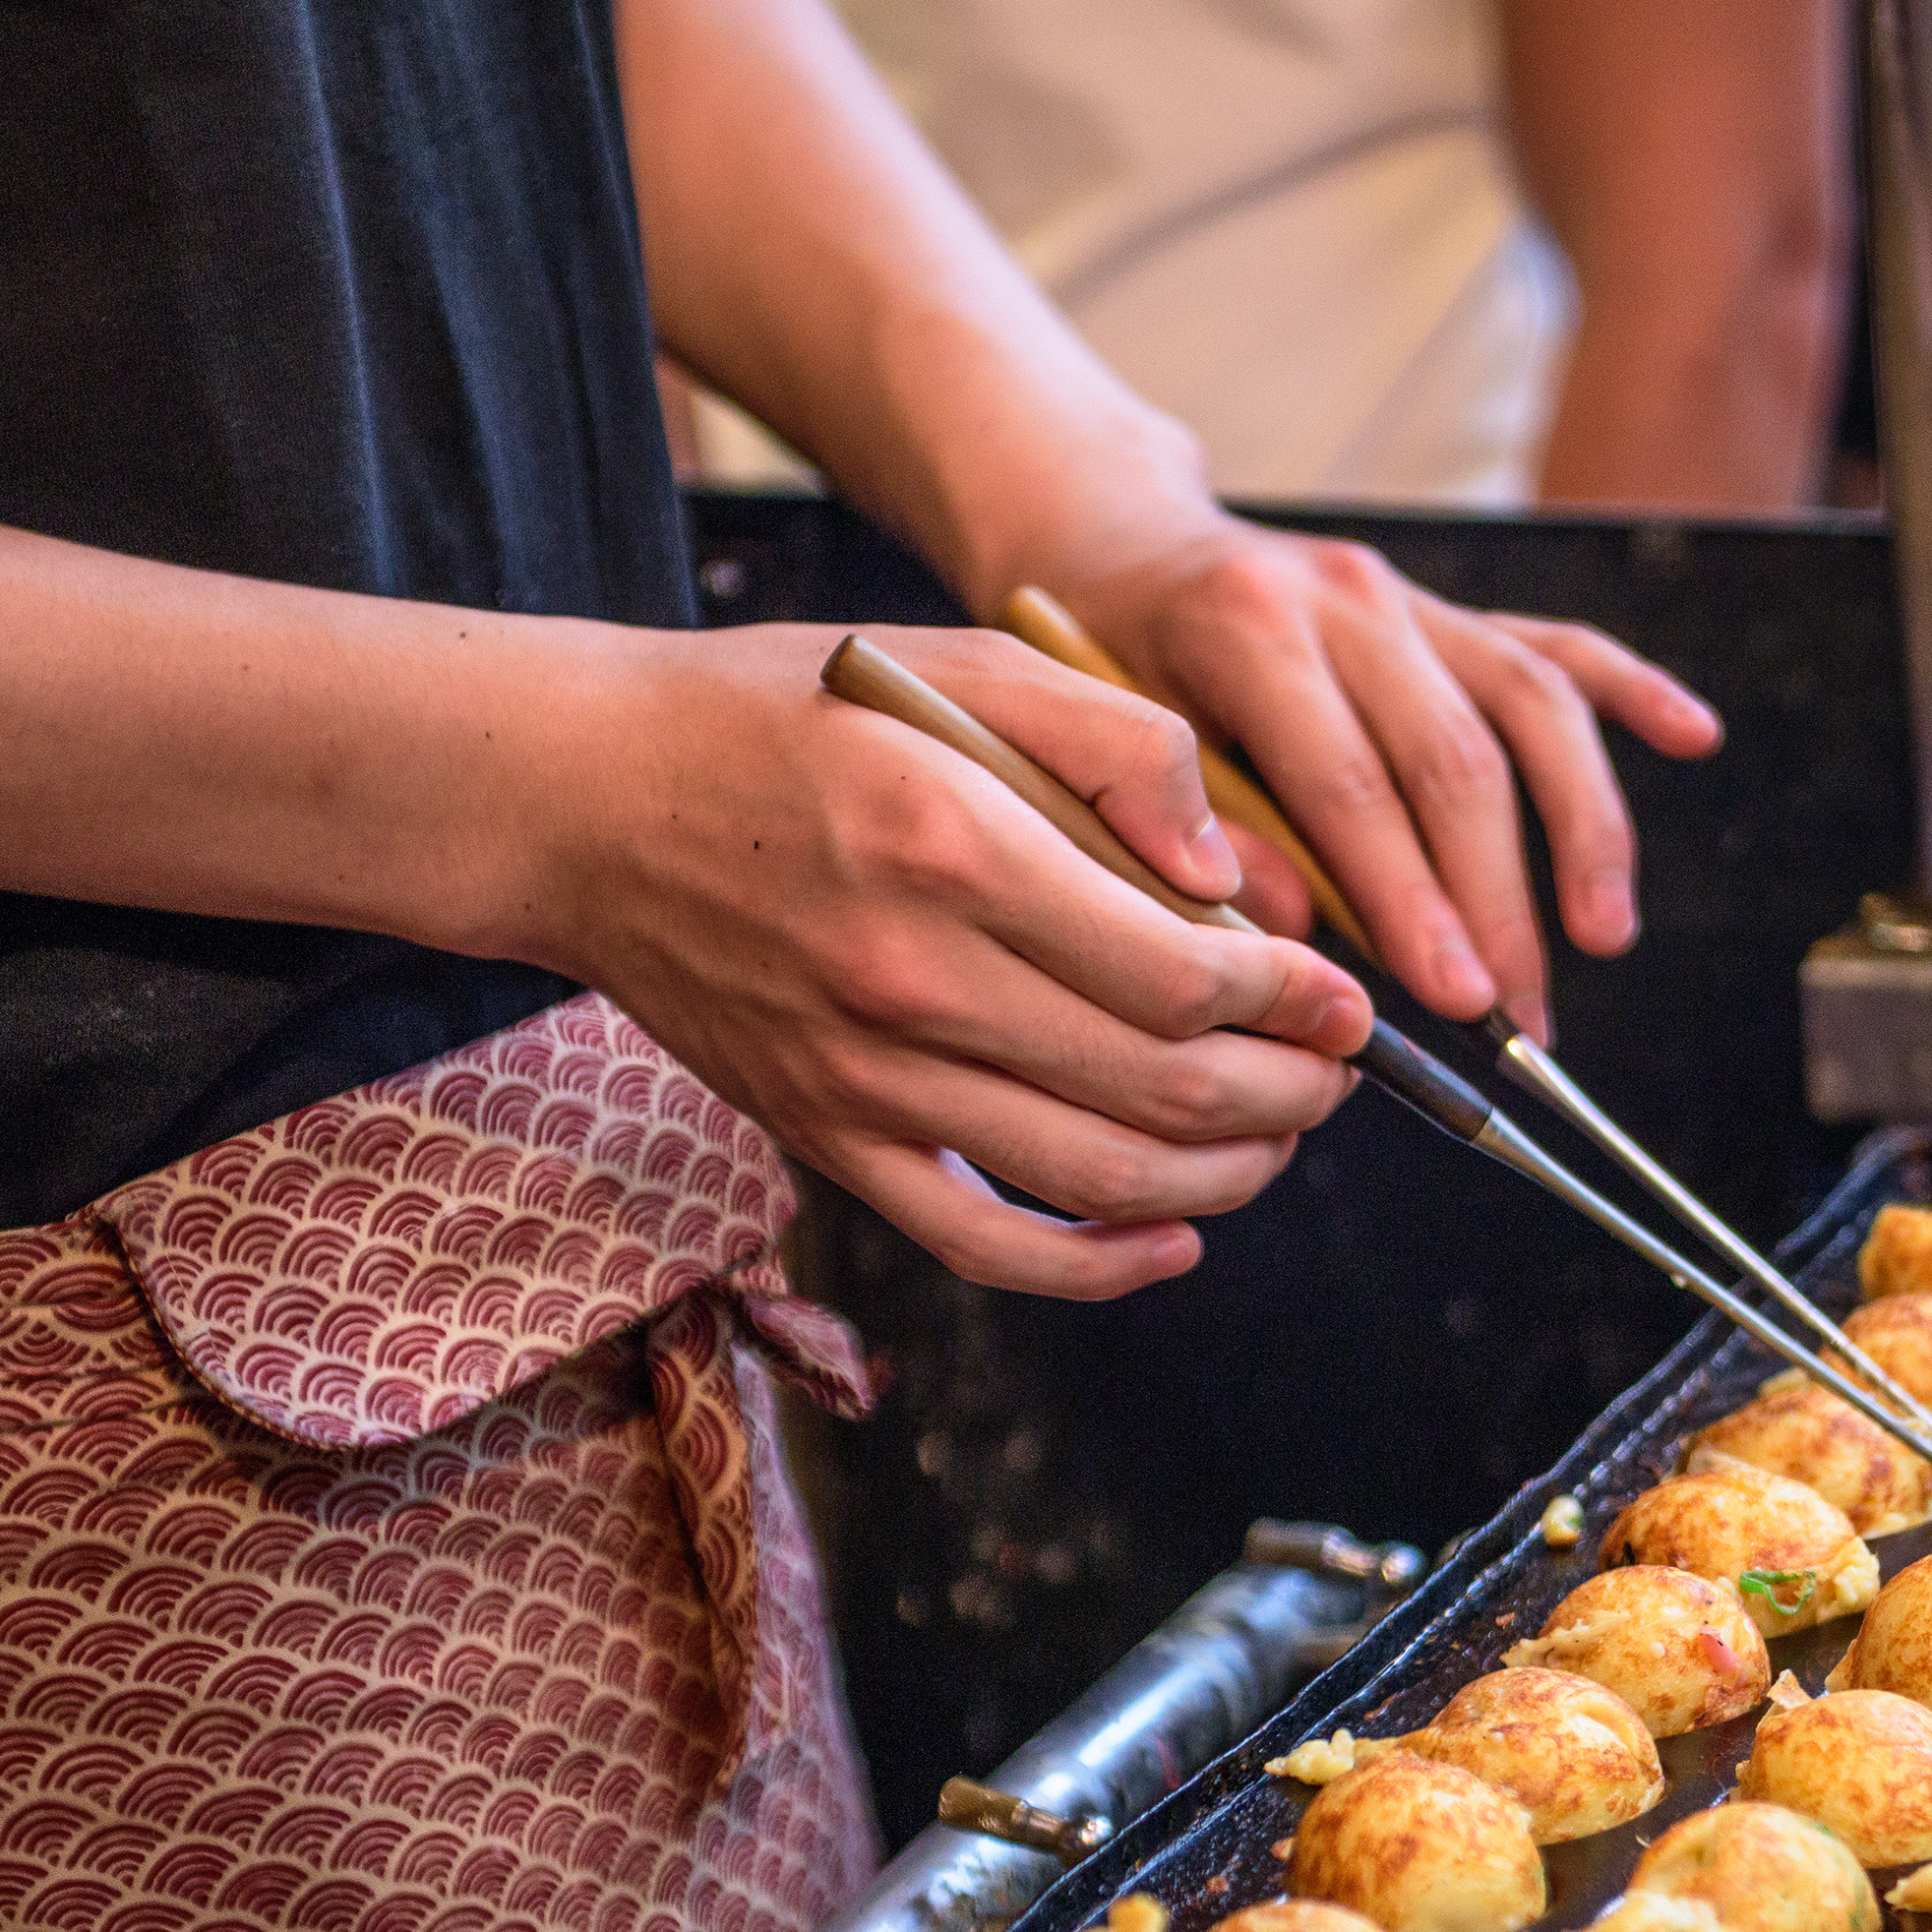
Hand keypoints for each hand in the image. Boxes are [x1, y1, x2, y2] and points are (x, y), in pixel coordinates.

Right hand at [540, 621, 1376, 1297]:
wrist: (587, 800)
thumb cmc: (785, 716)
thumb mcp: (957, 665)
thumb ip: (1117, 744)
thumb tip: (1233, 877)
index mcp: (953, 845)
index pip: (1182, 973)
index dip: (1294, 1002)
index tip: (1343, 996)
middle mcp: (908, 978)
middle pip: (1162, 1089)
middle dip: (1288, 1095)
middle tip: (1338, 1071)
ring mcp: (863, 1077)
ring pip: (1097, 1178)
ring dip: (1225, 1179)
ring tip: (1280, 1138)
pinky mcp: (828, 1140)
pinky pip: (984, 1245)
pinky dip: (1098, 1266)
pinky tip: (1174, 1239)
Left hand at [1042, 517, 1723, 1037]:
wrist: (1114, 542)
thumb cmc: (1098, 668)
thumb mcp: (1104, 746)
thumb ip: (1192, 835)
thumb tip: (1295, 940)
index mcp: (1249, 630)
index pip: (1352, 785)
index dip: (1411, 900)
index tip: (1455, 999)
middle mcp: (1348, 598)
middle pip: (1458, 761)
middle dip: (1497, 903)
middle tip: (1522, 1019)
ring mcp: (1410, 598)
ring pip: (1531, 707)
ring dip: (1582, 830)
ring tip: (1603, 938)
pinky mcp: (1451, 609)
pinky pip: (1557, 646)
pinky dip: (1631, 693)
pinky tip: (1694, 737)